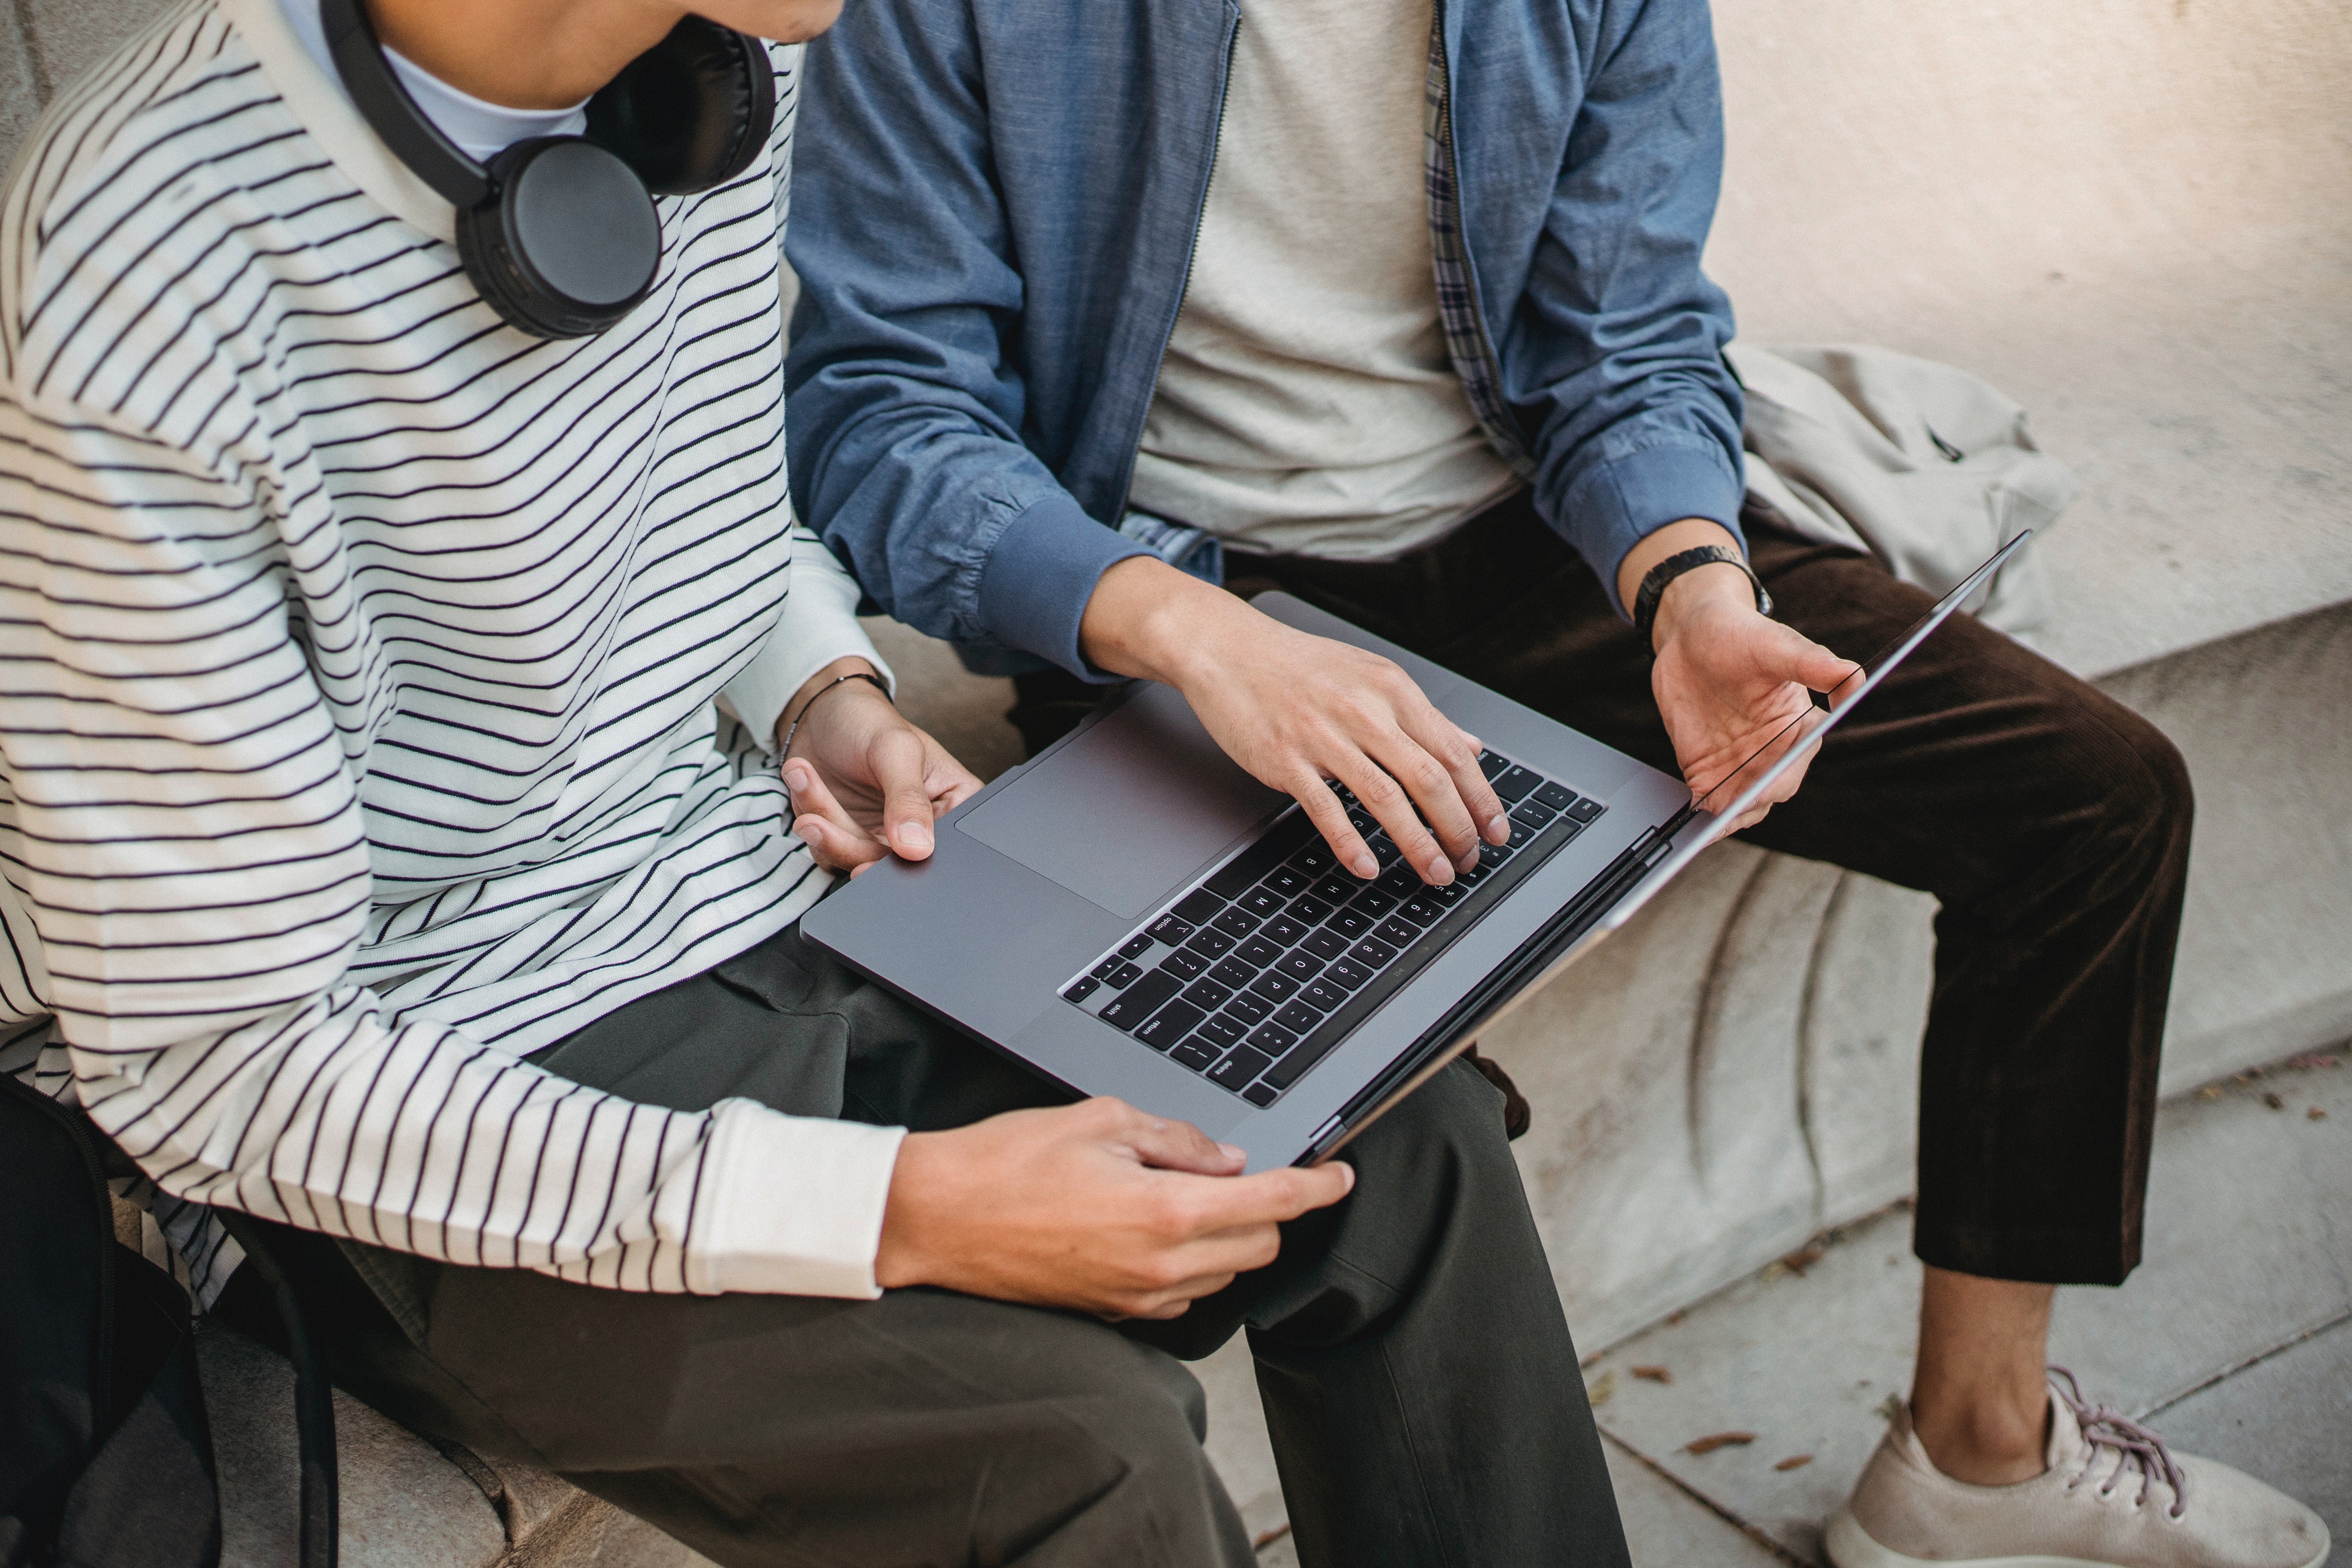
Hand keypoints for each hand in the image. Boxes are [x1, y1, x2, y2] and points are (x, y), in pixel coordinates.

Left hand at [780, 658, 982, 875]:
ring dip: (824, 826)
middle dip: (849, 842)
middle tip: (817, 820)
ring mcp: (885, 839)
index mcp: (954, 805)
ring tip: (803, 776)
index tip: (871, 853)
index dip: (911, 858)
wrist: (823, 713)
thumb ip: (908, 799)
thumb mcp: (896, 750)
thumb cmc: (868, 720)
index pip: (943, 849)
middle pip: (895, 865)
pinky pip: (828, 854)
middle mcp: (924, 830)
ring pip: (856, 862)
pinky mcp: (851, 842)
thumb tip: (917, 849)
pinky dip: (812, 821)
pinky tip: (804, 781)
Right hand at [874, 1097, 1354, 1317]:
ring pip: (1222, 1271)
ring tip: (1178, 1193)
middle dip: (1265, 1208)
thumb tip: (1225, 1158)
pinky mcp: (1112, 1312)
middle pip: (1258, 1244)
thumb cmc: (1006, 1164)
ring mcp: (1136, 1297)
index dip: (1317, 1187)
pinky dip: (1187, 1263)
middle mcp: (1160, 1266)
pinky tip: (1152, 1229)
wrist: (936, 1218)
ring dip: (1223, 1235)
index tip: (1340, 1176)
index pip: (1273, 1203)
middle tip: (1237, 1171)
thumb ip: (1176, 1140)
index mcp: (1165, 1212)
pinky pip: (1179, 1294)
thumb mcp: (1100, 1121)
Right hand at [1080, 559, 1509, 887]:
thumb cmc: (1301, 667)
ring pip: (1386, 799)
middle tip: (1468, 860)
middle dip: (1457, 828)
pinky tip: (1368, 868)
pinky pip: (1326, 809)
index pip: (1453, 752)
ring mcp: (1323, 736)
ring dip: (1418, 844)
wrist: (1230, 650)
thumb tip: (1472, 747)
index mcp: (1393, 690)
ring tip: (1435, 873)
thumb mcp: (1372, 678)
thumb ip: (1423, 717)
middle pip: (1429, 779)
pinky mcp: (1285, 759)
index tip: (1495, 831)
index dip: (1481, 798)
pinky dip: (1351, 843)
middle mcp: (1364, 711)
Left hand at [1631, 530, 1856, 831]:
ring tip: (1710, 827)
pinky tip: (1694, 825)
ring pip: (1743, 805)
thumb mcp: (1775, 644)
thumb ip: (1812, 662)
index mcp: (1800, 726)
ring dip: (1730, 818)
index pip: (1799, 760)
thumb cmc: (1738, 634)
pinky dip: (1705, 818)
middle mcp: (1774, 751)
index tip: (1765, 786)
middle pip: (1771, 790)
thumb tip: (1855, 678)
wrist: (1688, 636)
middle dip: (1754, 801)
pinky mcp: (1707, 770)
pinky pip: (1710, 803)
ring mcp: (1740, 764)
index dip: (1783, 776)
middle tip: (1731, 807)